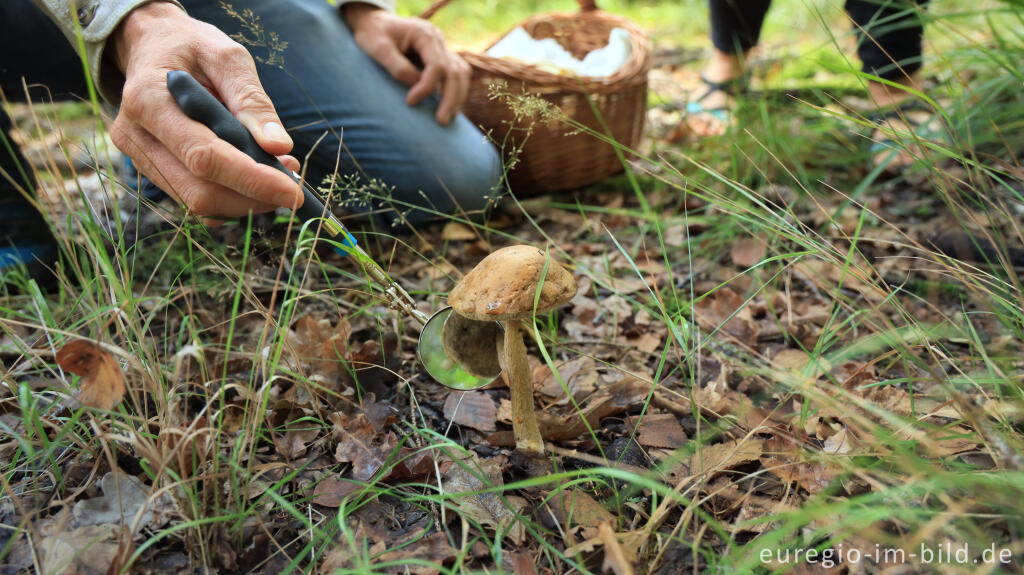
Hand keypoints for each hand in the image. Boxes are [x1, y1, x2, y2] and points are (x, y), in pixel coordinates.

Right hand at [110, 2, 302, 221]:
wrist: (151, 45)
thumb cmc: (192, 46)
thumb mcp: (227, 56)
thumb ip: (252, 100)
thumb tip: (279, 146)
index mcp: (149, 100)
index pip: (204, 157)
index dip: (252, 180)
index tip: (293, 192)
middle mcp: (136, 136)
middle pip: (199, 191)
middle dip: (252, 197)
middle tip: (291, 183)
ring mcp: (139, 157)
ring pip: (197, 203)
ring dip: (245, 201)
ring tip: (276, 174)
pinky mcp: (151, 169)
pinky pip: (193, 200)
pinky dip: (230, 199)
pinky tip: (252, 178)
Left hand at [343, 3, 469, 125]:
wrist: (374, 23)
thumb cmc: (373, 34)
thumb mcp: (378, 48)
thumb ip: (397, 66)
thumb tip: (415, 86)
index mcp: (425, 34)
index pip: (437, 65)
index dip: (426, 87)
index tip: (409, 103)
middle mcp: (438, 40)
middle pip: (455, 72)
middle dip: (450, 98)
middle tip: (441, 122)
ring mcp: (441, 48)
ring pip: (461, 74)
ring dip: (457, 97)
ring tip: (447, 119)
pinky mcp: (440, 58)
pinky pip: (457, 75)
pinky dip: (456, 92)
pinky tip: (450, 108)